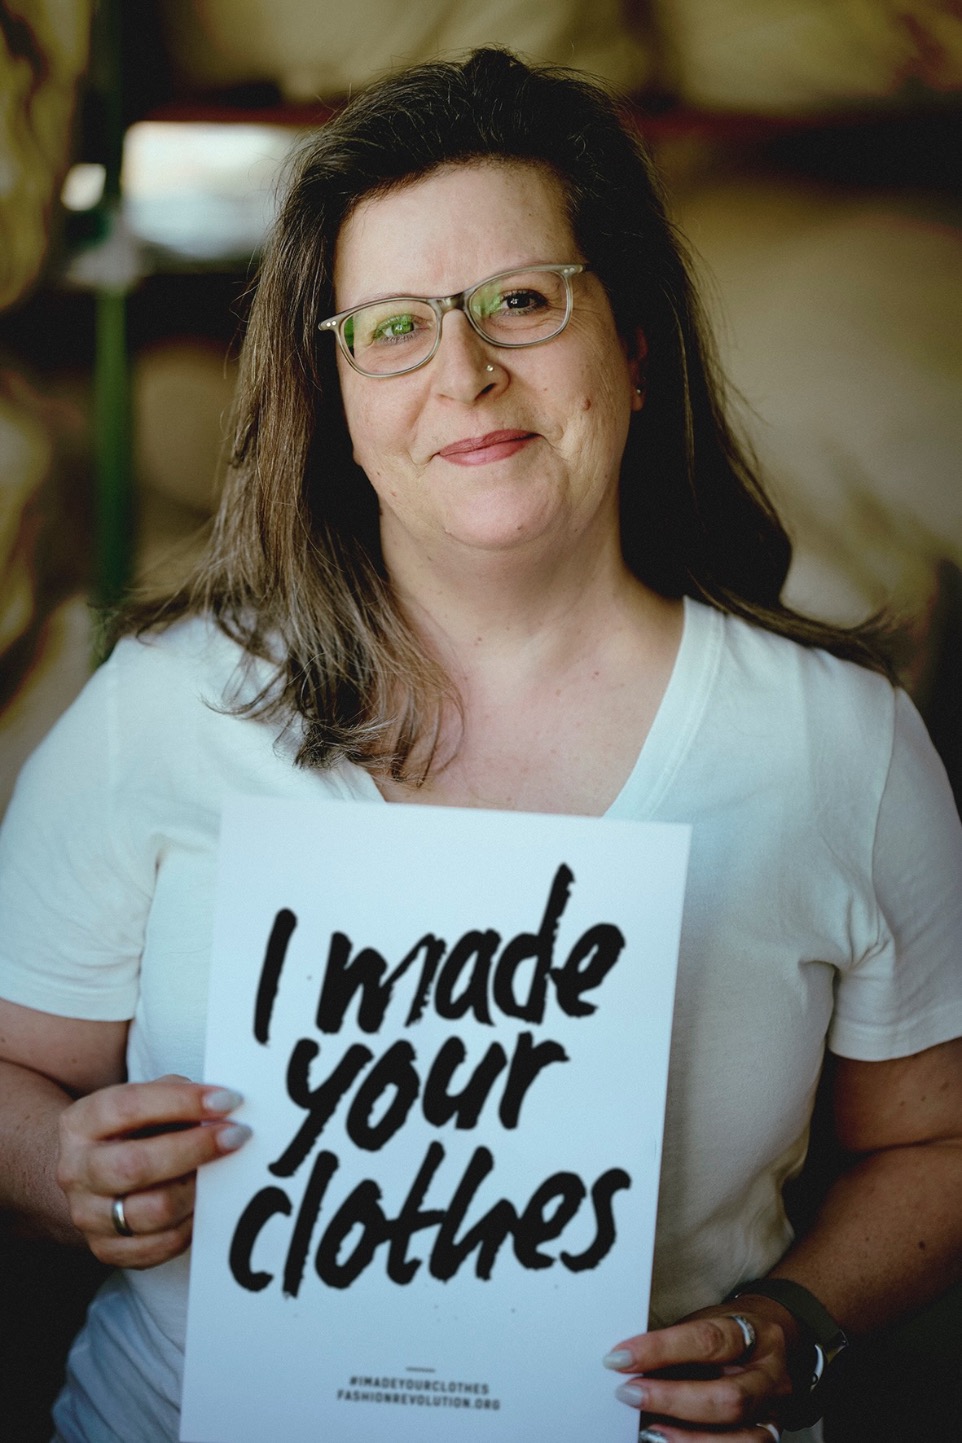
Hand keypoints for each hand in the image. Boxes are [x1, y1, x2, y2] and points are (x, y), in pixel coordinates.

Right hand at [56, 1074, 250, 1267]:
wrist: (93, 1175)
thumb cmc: (132, 1130)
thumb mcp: (145, 1100)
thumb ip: (176, 1095)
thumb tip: (221, 1108)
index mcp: (81, 1123)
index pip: (129, 1107)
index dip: (182, 1102)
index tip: (227, 1101)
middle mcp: (76, 1171)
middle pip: (136, 1165)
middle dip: (195, 1149)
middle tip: (237, 1136)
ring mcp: (88, 1215)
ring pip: (154, 1211)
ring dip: (197, 1189)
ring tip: (221, 1171)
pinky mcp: (107, 1250)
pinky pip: (162, 1245)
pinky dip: (192, 1223)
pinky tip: (205, 1201)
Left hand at [603, 1302, 799, 1440]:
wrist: (767, 1345)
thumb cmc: (726, 1334)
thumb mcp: (705, 1323)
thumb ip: (676, 1347)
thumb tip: (628, 1366)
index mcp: (756, 1334)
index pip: (708, 1341)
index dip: (661, 1350)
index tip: (621, 1359)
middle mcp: (771, 1376)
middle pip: (729, 1397)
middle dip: (674, 1400)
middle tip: (629, 1395)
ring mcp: (774, 1413)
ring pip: (742, 1438)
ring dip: (689, 1439)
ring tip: (649, 1432)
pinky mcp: (769, 1436)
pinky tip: (669, 1442)